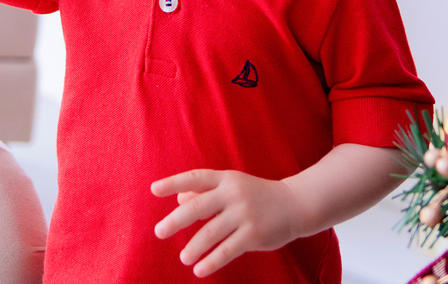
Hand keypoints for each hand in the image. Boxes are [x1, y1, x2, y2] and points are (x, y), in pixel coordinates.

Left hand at [151, 169, 305, 276]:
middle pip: (197, 207)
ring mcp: (244, 213)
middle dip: (176, 221)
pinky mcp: (254, 234)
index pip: (195, 178)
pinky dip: (211, 261)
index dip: (173, 183)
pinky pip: (227, 250)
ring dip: (193, 247)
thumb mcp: (232, 186)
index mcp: (226, 178)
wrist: (295, 204)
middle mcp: (233, 193)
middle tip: (159, 232)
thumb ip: (205, 192)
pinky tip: (199, 270)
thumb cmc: (256, 195)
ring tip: (183, 258)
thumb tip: (178, 201)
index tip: (153, 189)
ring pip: (210, 233)